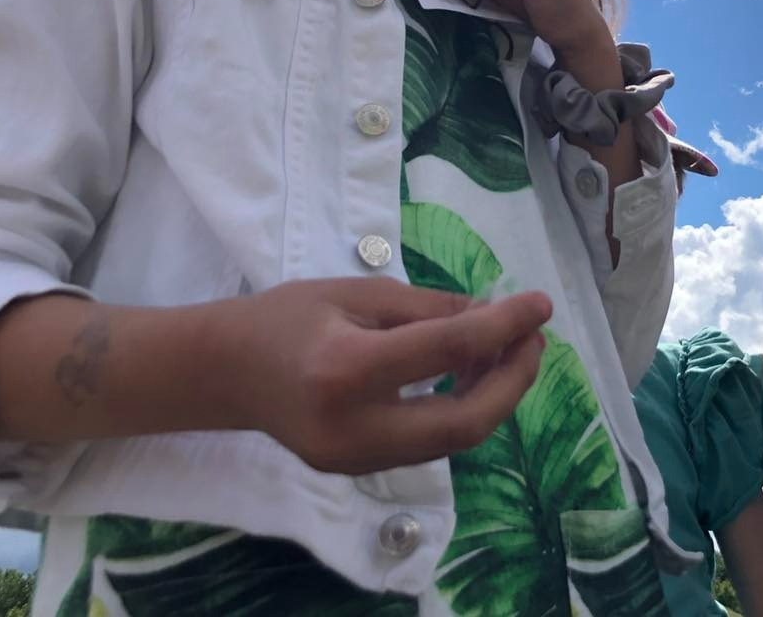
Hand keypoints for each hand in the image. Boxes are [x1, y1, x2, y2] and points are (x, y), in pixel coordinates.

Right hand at [222, 278, 550, 474]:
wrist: (223, 372)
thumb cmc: (286, 317)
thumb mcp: (358, 292)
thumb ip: (430, 309)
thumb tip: (496, 318)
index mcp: (347, 368)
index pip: (448, 350)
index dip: (504, 326)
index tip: (540, 304)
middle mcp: (355, 427)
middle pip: (464, 422)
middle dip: (513, 381)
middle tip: (534, 339)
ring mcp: (356, 459)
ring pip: (452, 440)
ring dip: (494, 397)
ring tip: (511, 350)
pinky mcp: (359, 470)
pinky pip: (429, 444)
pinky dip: (462, 410)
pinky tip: (473, 374)